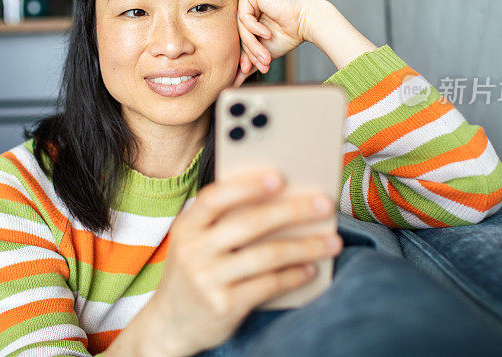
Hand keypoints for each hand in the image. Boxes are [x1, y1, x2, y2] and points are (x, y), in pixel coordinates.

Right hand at [146, 169, 342, 355]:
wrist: (169, 324)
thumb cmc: (195, 272)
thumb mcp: (196, 242)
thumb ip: (223, 222)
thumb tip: (281, 199)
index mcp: (187, 226)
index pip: (216, 198)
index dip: (248, 186)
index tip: (280, 177)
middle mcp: (193, 250)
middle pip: (250, 223)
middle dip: (293, 211)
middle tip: (323, 205)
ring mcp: (207, 279)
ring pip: (266, 255)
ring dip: (305, 247)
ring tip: (332, 243)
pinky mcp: (223, 305)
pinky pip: (268, 285)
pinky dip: (294, 276)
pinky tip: (310, 269)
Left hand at [232, 0, 323, 86]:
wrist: (307, 22)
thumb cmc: (288, 34)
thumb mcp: (263, 51)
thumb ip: (248, 61)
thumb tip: (233, 81)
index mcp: (246, 13)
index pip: (237, 36)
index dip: (243, 55)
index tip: (248, 70)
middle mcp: (245, 2)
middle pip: (238, 32)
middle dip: (249, 52)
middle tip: (262, 64)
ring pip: (240, 26)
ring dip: (253, 45)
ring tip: (266, 56)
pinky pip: (244, 15)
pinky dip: (255, 29)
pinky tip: (267, 34)